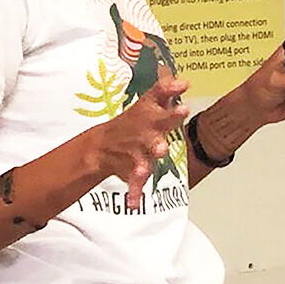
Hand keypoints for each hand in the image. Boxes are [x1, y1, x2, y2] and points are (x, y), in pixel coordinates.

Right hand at [93, 76, 189, 207]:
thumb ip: (166, 93)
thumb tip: (184, 80)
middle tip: (184, 111)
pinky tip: (133, 203)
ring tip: (161, 150)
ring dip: (154, 148)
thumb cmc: (133, 124)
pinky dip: (134, 192)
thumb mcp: (148, 105)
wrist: (100, 147)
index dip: (171, 87)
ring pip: (147, 148)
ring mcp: (137, 146)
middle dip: (171, 116)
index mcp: (147, 109)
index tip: (184, 83)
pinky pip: (134, 180)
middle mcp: (144, 126)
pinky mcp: (132, 166)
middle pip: (159, 119)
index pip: (159, 93)